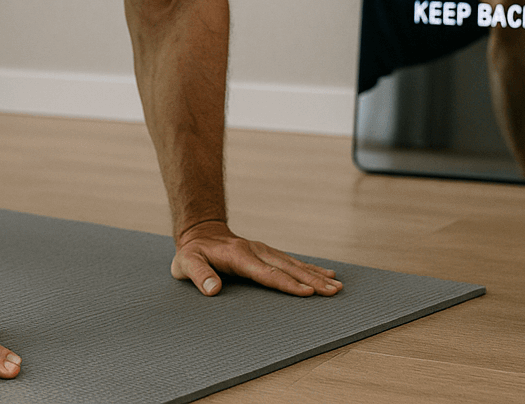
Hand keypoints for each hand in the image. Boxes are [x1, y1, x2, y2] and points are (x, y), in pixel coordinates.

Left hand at [171, 220, 341, 297]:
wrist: (200, 232)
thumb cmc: (192, 253)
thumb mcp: (186, 263)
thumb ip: (199, 275)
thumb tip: (213, 290)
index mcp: (239, 256)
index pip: (266, 273)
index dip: (287, 283)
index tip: (307, 292)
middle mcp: (256, 251)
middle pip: (287, 268)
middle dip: (312, 280)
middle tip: (333, 291)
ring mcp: (263, 250)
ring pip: (294, 264)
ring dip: (316, 275)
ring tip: (337, 285)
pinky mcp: (267, 253)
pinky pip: (291, 261)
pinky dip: (310, 268)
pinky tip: (326, 273)